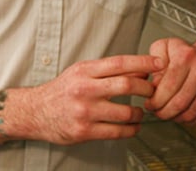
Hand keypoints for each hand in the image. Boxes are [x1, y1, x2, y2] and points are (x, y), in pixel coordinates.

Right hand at [11, 54, 162, 144]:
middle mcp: (85, 89)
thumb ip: (105, 71)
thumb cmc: (62, 90)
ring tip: (140, 112)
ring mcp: (85, 111)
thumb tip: (137, 70)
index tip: (159, 63)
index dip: (143, 62)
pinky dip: (131, 130)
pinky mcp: (84, 131)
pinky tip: (132, 127)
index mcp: (85, 71)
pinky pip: (117, 132)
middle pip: (126, 85)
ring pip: (125, 112)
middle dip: (146, 88)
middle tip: (152, 91)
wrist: (36, 111)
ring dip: (139, 113)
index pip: (120, 63)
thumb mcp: (80, 72)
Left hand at [144, 37, 195, 124]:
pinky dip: (188, 121)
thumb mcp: (163, 48)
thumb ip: (152, 64)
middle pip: (179, 102)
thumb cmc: (183, 52)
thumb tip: (152, 85)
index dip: (156, 100)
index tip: (149, 104)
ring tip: (167, 113)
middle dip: (163, 112)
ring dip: (175, 118)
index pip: (168, 86)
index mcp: (186, 55)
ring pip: (190, 113)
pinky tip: (180, 114)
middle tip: (156, 112)